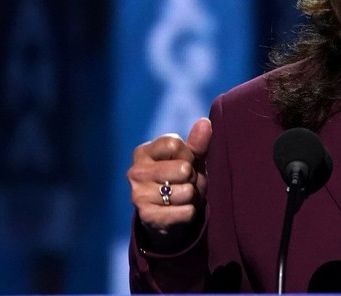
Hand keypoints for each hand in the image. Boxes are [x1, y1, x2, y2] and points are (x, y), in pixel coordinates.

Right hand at [127, 117, 211, 246]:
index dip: (188, 154)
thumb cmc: (181, 180)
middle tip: (184, 183)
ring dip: (191, 196)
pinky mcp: (147, 217)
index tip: (184, 162)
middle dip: (192, 177)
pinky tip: (179, 212)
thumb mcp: (191, 159)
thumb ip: (198, 142)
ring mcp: (138, 196)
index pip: (174, 144)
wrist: (169, 216)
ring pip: (186, 192)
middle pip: (183, 168)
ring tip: (182, 198)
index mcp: (143, 152)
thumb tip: (204, 122)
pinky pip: (186, 212)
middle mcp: (136, 173)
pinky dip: (189, 212)